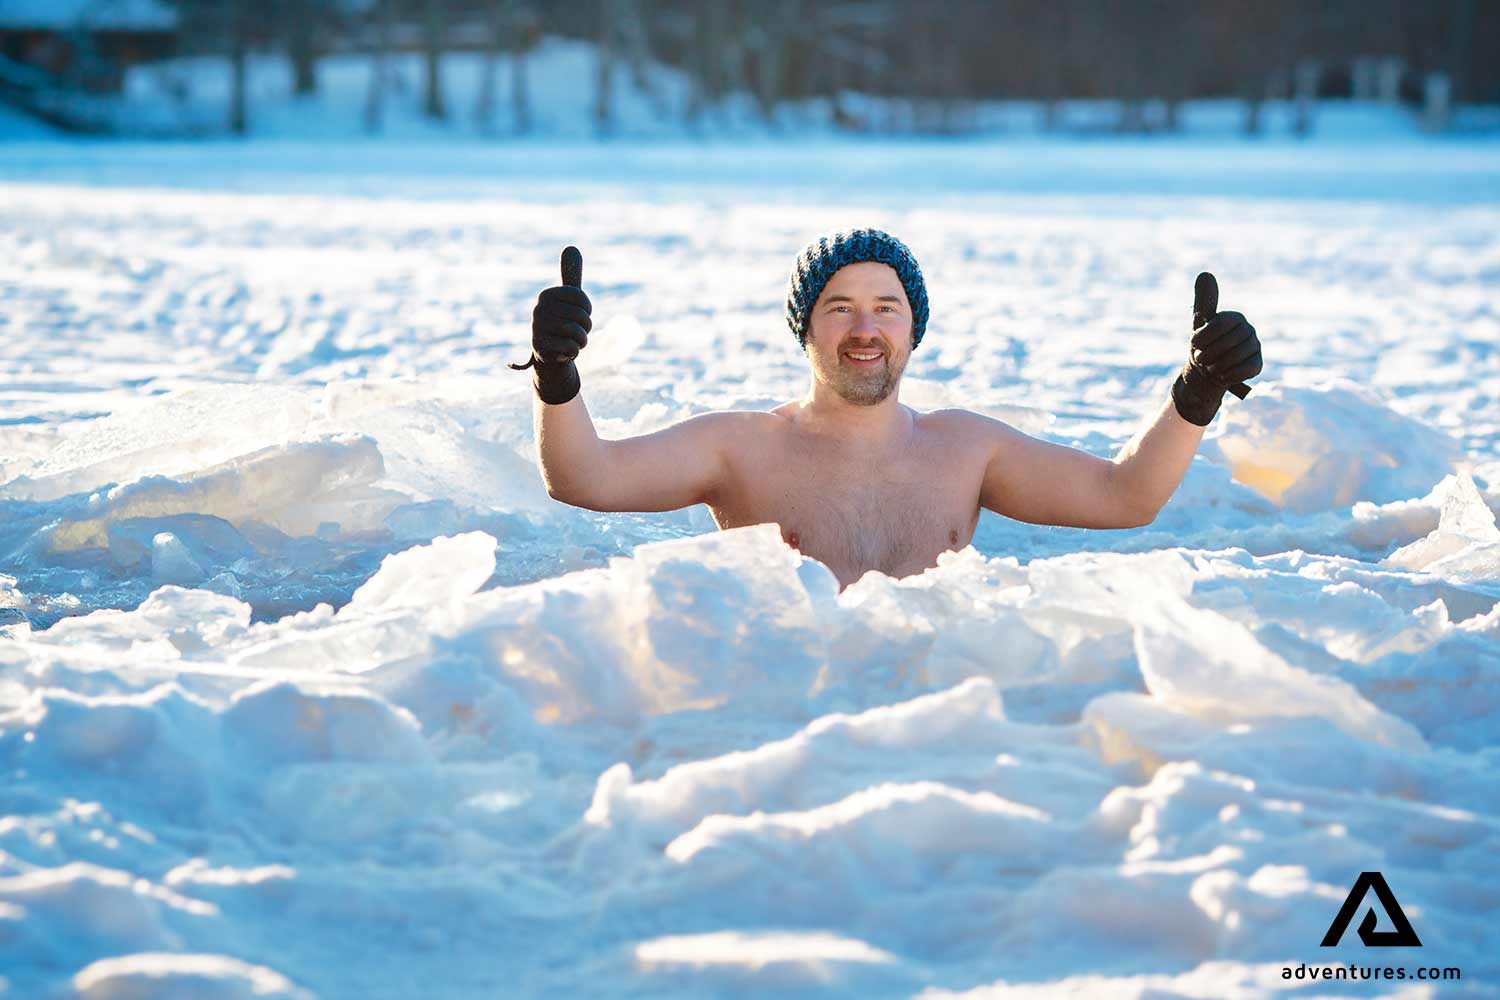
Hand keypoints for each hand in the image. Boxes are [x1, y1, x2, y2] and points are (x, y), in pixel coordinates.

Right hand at [511, 246, 590, 404]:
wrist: (550, 351)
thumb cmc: (562, 321)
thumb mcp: (568, 298)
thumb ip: (570, 276)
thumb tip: (571, 247)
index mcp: (547, 295)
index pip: (581, 299)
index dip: (587, 310)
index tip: (581, 313)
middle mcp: (539, 310)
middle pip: (581, 317)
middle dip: (585, 328)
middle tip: (577, 331)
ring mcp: (538, 329)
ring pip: (577, 334)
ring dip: (581, 341)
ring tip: (573, 341)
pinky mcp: (540, 348)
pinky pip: (571, 348)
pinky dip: (573, 352)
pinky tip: (565, 350)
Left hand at [1171, 272, 1261, 425]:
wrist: (1207, 370)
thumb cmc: (1203, 345)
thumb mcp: (1199, 323)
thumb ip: (1204, 301)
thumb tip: (1205, 273)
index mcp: (1234, 318)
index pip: (1221, 324)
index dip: (1204, 337)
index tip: (1194, 345)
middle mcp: (1248, 330)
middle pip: (1228, 343)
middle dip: (1208, 354)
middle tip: (1200, 359)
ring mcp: (1255, 346)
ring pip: (1237, 357)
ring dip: (1216, 366)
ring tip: (1209, 368)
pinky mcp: (1257, 364)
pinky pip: (1246, 370)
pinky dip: (1228, 376)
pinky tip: (1221, 375)